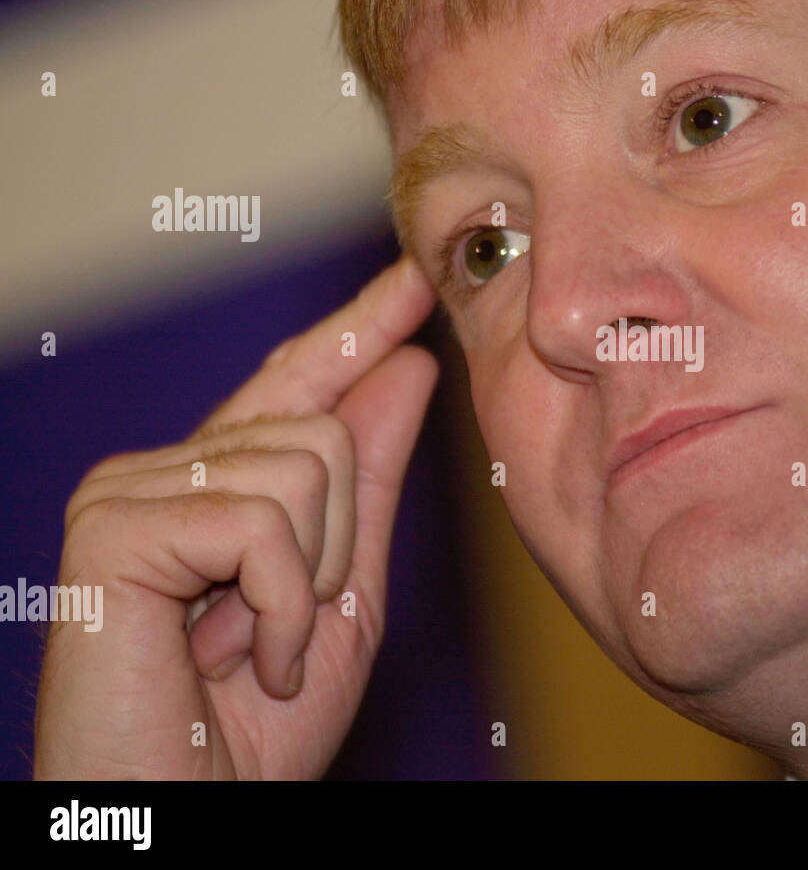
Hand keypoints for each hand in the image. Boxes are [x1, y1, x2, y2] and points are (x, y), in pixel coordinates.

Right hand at [33, 255, 437, 778]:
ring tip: (253, 647)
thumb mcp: (343, 593)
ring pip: (306, 463)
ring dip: (311, 584)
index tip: (411, 277)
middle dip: (340, 544)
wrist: (190, 814)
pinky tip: (241, 658)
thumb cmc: (258, 727)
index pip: (297, 384)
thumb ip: (370, 483)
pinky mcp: (112, 525)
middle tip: (280, 631)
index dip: (356, 328)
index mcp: (219, 483)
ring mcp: (131, 489)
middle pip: (327, 427)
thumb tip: (404, 367)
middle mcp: (166, 468)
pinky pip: (263, 523)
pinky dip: (283, 609)